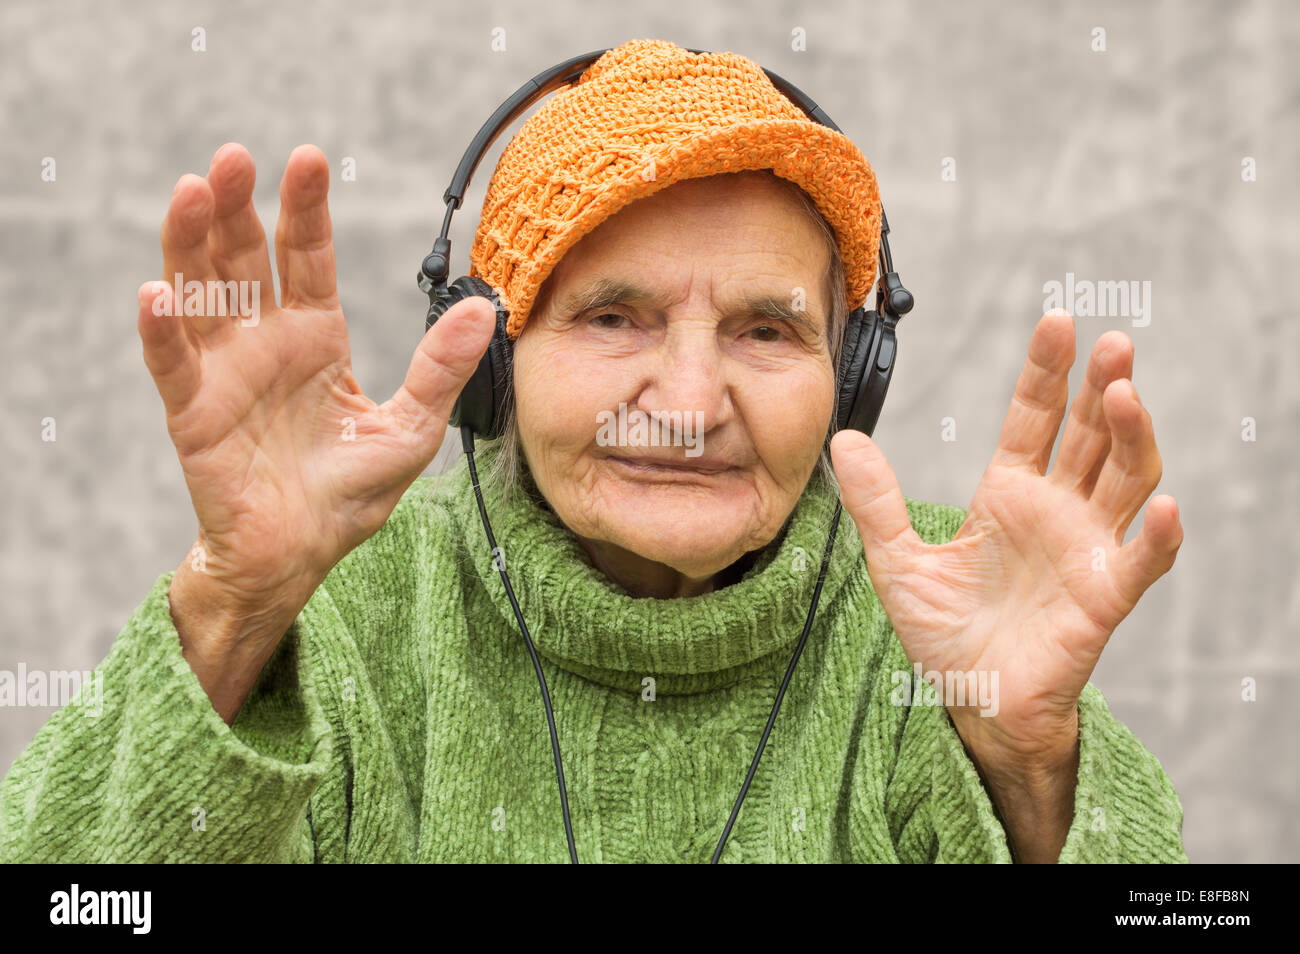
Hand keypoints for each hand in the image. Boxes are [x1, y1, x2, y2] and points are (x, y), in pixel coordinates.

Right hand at [141, 143, 494, 651]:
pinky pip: (171, 364)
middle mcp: (264, 342)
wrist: (300, 554)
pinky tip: (157, 295)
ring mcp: (224, 372)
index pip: (306, 258)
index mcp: (316, 338)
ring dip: (190, 244)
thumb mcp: (411, 428)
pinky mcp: (192, 412)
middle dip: (238, 207)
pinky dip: (161, 330)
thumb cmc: (350, 495)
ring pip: (200, 293)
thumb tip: (483, 308)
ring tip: (193, 193)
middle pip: (243, 259)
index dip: (304, 209)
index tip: (308, 159)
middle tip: (236, 159)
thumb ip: (441, 368)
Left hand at [830, 310, 1182, 769]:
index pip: (1034, 417)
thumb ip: (876, 502)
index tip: (1056, 323)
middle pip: (1091, 435)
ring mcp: (1085, 549)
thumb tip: (844, 439)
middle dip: (1103, 386)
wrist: (971, 701)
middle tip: (1114, 343)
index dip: (1047, 372)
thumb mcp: (897, 562)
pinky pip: (1142, 561)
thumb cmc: (942, 633)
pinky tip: (1162, 509)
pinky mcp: (1104, 597)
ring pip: (1127, 479)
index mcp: (1008, 493)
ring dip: (1133, 438)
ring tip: (1124, 397)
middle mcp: (1056, 510)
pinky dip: (1159, 536)